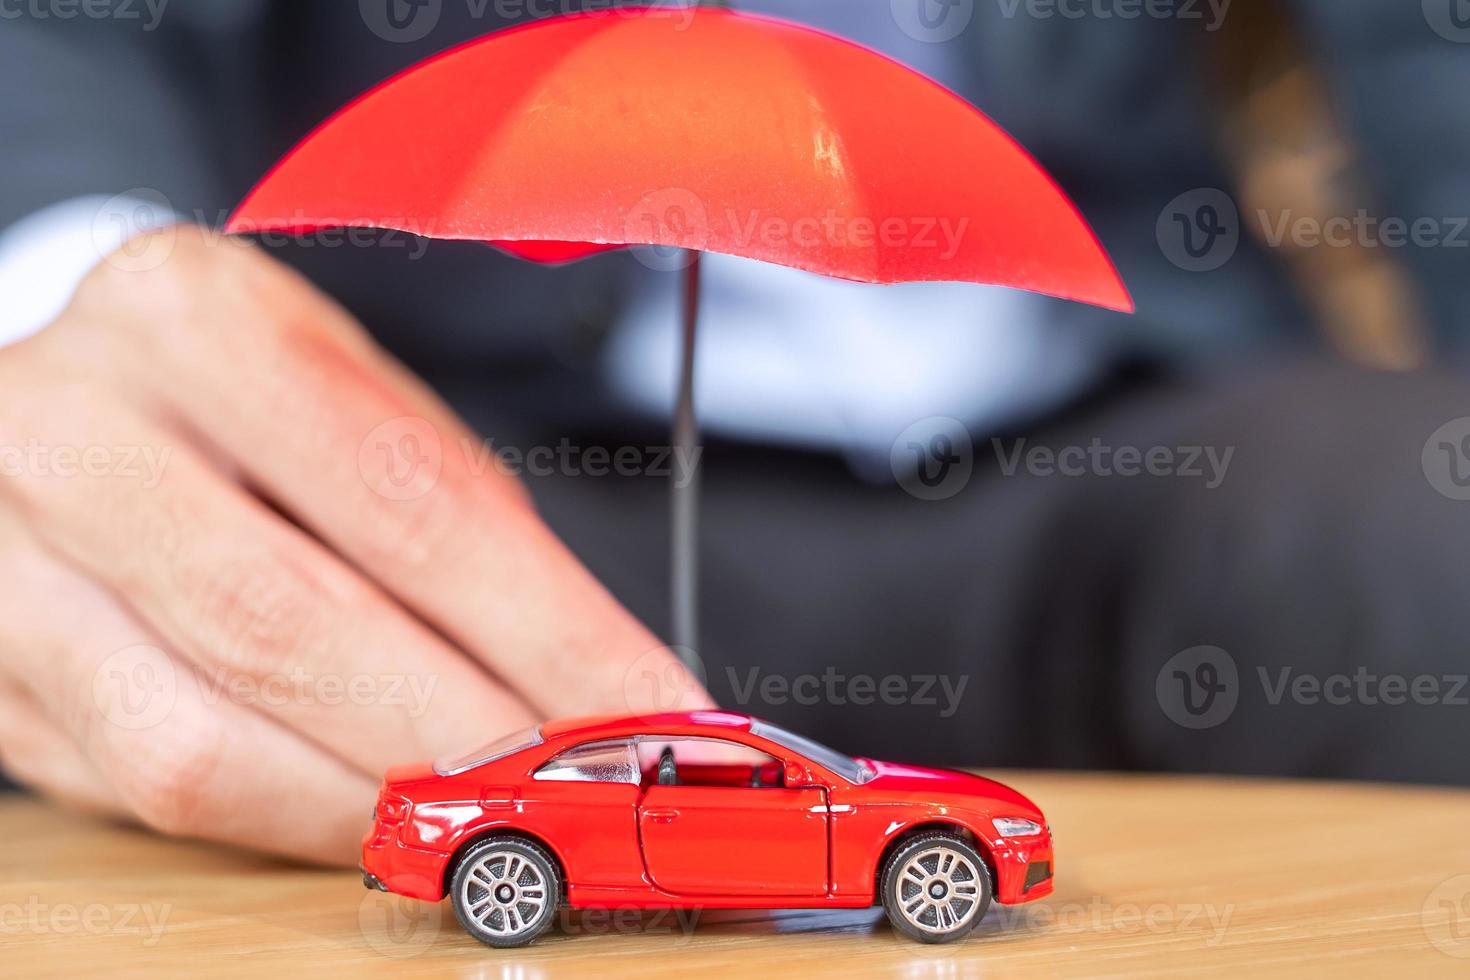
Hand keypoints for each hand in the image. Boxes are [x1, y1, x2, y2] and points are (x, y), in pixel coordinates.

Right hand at [0, 226, 709, 863]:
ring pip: (206, 740)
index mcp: (195, 319)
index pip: (406, 496)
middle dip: (469, 736)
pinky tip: (380, 814)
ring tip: (493, 814)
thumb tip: (592, 672)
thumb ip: (461, 526)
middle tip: (580, 785)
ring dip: (381, 801)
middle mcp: (73, 428)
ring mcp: (5, 559)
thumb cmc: (243, 402)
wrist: (62, 407)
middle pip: (297, 626)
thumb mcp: (357, 399)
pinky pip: (154, 790)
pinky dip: (295, 819)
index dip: (545, 625)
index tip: (644, 701)